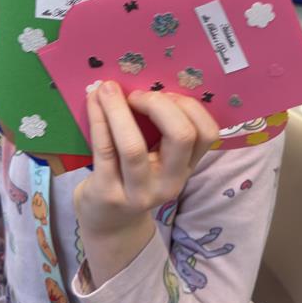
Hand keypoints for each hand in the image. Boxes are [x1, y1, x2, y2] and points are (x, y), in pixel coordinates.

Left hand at [73, 81, 218, 284]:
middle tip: (137, 94)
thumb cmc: (134, 178)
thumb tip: (147, 78)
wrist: (109, 224)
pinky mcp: (107, 193)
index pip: (207, 133)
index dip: (189, 106)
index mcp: (187, 168)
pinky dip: (98, 119)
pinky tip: (93, 102)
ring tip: (107, 89)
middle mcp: (169, 182)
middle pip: (181, 136)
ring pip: (134, 146)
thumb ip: (162, 130)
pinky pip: (103, 150)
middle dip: (159, 104)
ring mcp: (138, 192)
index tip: (165, 94)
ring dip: (118, 110)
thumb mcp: (159, 160)